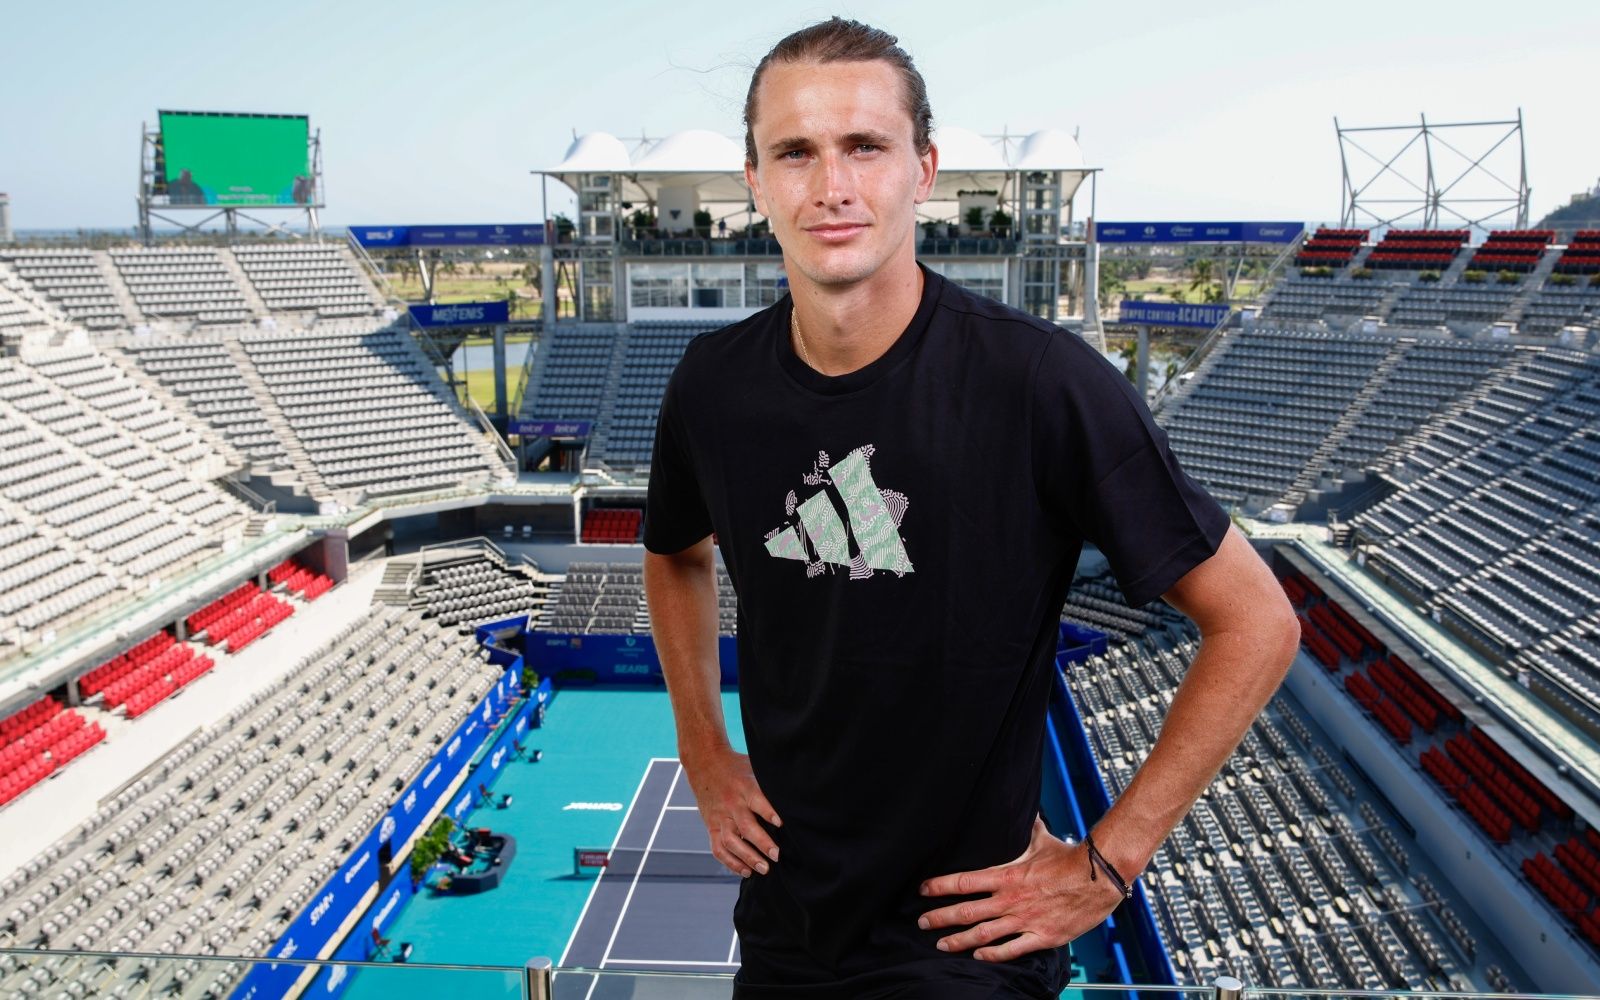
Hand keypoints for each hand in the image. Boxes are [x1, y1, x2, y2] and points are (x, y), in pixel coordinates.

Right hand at [680, 744, 781, 877]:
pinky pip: (718, 848)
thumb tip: (795, 795)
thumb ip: (769, 783)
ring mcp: (720, 817)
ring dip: (746, 857)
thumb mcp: (754, 767)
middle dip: (761, 843)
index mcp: (745, 787)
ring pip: (731, 841)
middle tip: (776, 856)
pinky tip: (745, 871)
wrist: (704, 763)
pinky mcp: (711, 826)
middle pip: (746, 826)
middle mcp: (732, 804)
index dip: (769, 812)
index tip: (782, 824)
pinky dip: (730, 862)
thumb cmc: (736, 766)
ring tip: (763, 868)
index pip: (758, 801)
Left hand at [916, 817, 1127, 961]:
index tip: (923, 889)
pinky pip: (1012, 950)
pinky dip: (992, 955)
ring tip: (941, 945)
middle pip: (966, 911)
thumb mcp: (1041, 840)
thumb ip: (1026, 829)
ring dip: (959, 940)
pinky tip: (979, 957)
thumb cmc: (1070, 858)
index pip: (964, 881)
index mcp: (1007, 875)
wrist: (1100, 877)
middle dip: (940, 918)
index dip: (940, 886)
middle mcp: (1011, 899)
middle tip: (922, 922)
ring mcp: (1025, 920)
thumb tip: (1023, 811)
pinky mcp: (1042, 936)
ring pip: (983, 934)